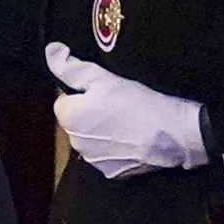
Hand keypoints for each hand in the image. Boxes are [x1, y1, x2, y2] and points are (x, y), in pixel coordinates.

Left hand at [46, 43, 208, 178]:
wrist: (172, 133)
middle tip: (117, 105)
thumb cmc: (136, 102)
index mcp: (68, 118)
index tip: (103, 93)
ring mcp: (92, 161)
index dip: (82, 95)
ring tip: (127, 122)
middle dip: (90, 114)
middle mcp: (74, 143)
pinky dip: (115, 149)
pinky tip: (133, 139)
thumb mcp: (102, 78)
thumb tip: (50, 50)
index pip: (63, 102)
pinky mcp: (110, 172)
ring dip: (101, 132)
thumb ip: (70, 67)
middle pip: (76, 122)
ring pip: (90, 140)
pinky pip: (106, 156)